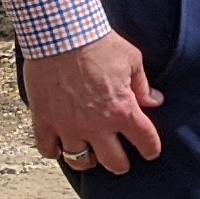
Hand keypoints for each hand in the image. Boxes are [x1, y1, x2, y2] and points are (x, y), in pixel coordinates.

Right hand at [24, 30, 162, 175]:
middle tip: (121, 161)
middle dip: (121, 164)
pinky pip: (48, 149)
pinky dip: (54, 151)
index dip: (151, 149)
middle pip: (113, 162)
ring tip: (90, 156)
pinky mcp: (44, 121)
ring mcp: (68, 126)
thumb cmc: (99, 44)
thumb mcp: (132, 60)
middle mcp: (96, 126)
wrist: (61, 34)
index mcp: (122, 111)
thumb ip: (143, 86)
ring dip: (87, 161)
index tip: (151, 152)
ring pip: (79, 161)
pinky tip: (59, 146)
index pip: (145, 140)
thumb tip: (155, 101)